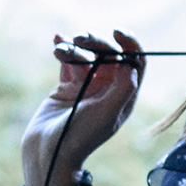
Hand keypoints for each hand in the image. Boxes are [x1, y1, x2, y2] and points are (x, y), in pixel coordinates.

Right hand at [22, 30, 144, 185]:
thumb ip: (123, 89)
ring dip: (75, 47)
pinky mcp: (68, 87)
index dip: (130, 45)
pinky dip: (63, 49)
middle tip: (81, 39)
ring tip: (61, 50)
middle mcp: (108, 91)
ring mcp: (87, 88)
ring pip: (87, 55)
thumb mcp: (107, 114)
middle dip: (96, 42)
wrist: (49, 152)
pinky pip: (68, 60)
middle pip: (110, 54)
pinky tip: (56, 41)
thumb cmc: (80, 136)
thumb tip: (133, 65)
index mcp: (123, 98)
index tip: (117, 33)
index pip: (135, 64)